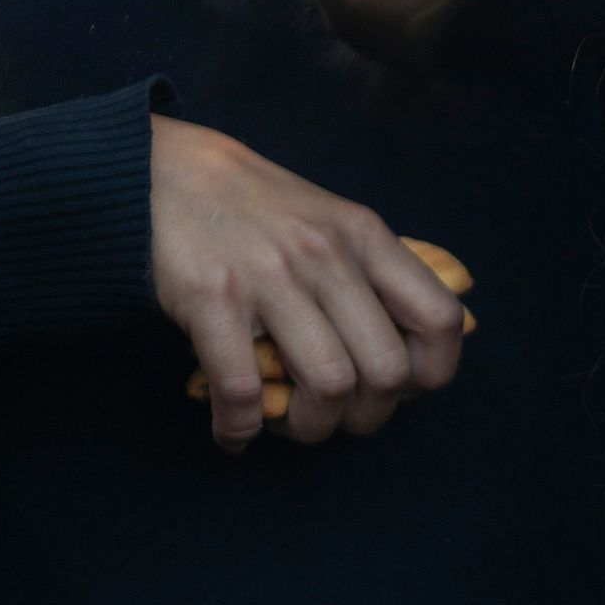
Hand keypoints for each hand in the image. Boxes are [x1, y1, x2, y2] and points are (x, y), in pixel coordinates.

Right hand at [148, 115, 466, 447]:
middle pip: (386, 370)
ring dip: (311, 427)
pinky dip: (240, 427)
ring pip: (327, 386)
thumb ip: (378, 273)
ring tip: (290, 424)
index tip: (401, 388)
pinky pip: (241, 388)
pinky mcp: (211, 295)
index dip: (430, 373)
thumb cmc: (256, 209)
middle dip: (368, 417)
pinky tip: (234, 432)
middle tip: (341, 419)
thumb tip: (434, 336)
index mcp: (366, 237)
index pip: (439, 319)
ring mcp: (269, 275)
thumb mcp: (333, 221)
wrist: (164, 172)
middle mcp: (327, 255)